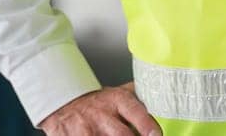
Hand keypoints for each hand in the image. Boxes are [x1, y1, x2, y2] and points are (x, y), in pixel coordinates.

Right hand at [38, 83, 160, 135]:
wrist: (63, 102)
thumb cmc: (96, 101)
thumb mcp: (117, 94)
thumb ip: (138, 97)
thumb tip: (162, 96)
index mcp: (117, 101)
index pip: (135, 111)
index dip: (147, 125)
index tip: (156, 135)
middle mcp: (102, 114)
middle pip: (122, 135)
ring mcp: (86, 128)